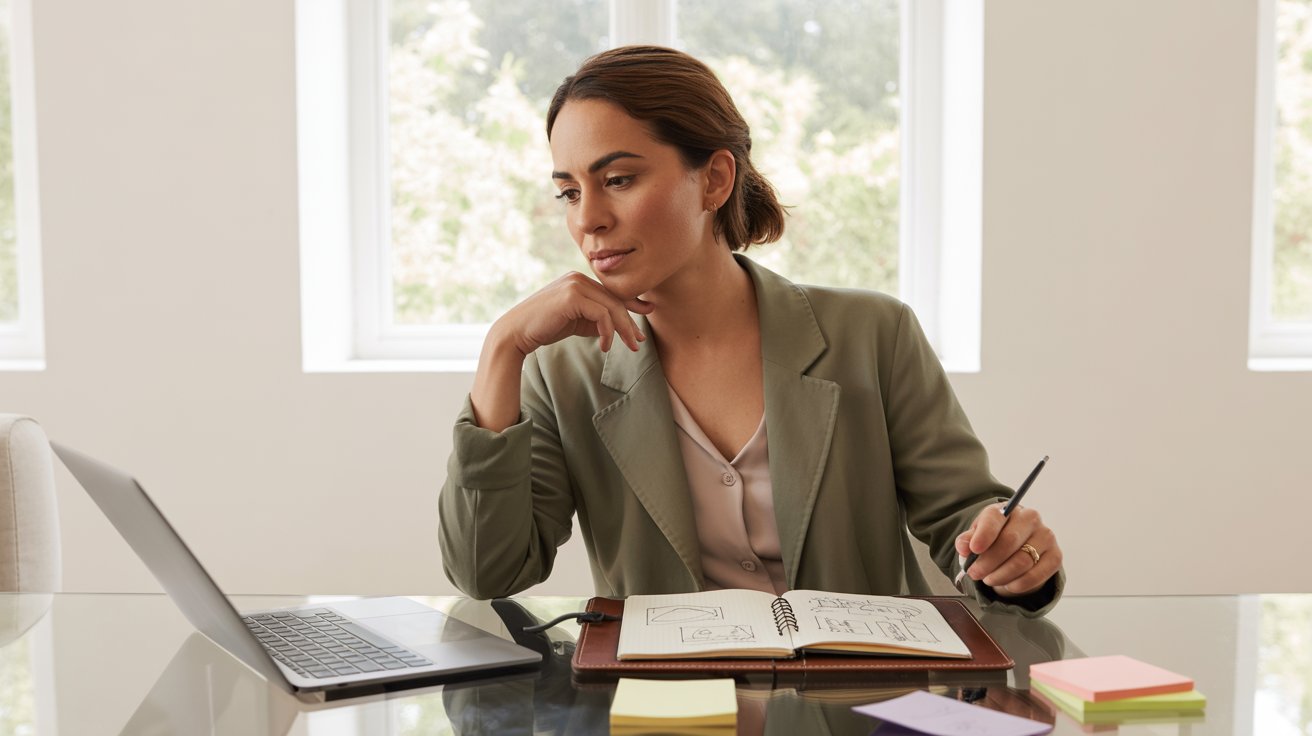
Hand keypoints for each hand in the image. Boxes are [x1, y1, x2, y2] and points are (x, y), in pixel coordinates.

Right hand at [492, 272, 654, 356]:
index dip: (632, 303)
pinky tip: (605, 347)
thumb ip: (596, 319)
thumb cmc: (545, 328)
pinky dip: (608, 332)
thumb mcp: (576, 322)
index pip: (611, 292)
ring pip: (612, 307)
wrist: (517, 332)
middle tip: (639, 342)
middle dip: (630, 322)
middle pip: (615, 300)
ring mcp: (575, 285)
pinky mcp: (572, 296)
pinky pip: (601, 315)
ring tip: (630, 347)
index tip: (648, 312)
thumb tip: (619, 326)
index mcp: (579, 280)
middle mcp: (578, 277)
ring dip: (624, 329)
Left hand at [954, 503, 1061, 596]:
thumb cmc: (995, 537)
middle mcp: (1030, 518)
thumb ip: (968, 539)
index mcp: (1008, 510)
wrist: (1020, 544)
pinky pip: (1037, 575)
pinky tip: (1007, 585)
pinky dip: (1019, 584)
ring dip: (1001, 575)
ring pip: (1022, 561)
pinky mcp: (1055, 555)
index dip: (984, 535)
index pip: (996, 518)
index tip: (974, 549)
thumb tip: (964, 547)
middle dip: (988, 562)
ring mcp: (1046, 536)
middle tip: (975, 573)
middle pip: (1009, 542)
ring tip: (989, 580)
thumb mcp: (978, 535)